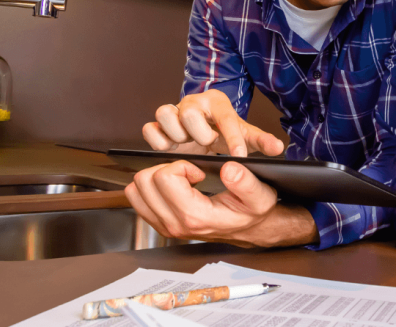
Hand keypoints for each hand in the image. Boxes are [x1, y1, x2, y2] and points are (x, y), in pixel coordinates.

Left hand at [124, 160, 318, 247]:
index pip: (164, 178)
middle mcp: (175, 224)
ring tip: (180, 180)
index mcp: (195, 216)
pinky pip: (137, 200)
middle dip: (165, 168)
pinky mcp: (160, 225)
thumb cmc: (252, 212)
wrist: (250, 230)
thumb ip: (246, 182)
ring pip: (135, 191)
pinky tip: (173, 188)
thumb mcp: (259, 196)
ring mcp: (165, 227)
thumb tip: (230, 168)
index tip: (198, 172)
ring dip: (155, 177)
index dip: (181, 165)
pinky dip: (151, 188)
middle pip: (144, 181)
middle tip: (187, 173)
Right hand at [142, 89, 283, 156]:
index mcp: (218, 102)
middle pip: (189, 112)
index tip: (238, 156)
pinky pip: (150, 128)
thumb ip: (261, 141)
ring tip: (187, 145)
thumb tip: (278, 147)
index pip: (225, 118)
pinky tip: (171, 150)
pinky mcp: (159, 126)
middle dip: (199, 133)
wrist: (207, 131)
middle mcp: (193, 103)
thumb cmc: (226, 132)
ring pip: (165, 113)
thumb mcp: (246, 136)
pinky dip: (158, 141)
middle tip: (206, 144)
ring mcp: (174, 112)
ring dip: (176, 135)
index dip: (232, 138)